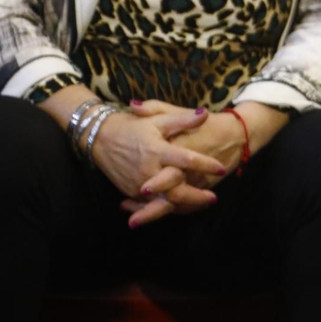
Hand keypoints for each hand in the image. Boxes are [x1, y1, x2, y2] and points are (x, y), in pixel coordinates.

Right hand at [89, 105, 226, 226]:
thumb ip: (182, 119)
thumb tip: (205, 114)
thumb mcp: (157, 119)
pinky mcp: (131, 192)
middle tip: (214, 198)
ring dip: (185, 205)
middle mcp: (148, 169)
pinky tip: (183, 206)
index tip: (221, 168)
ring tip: (203, 203)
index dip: (205, 165)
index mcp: (156, 149)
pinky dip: (168, 207)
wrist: (100, 137)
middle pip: (176, 190)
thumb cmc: (132, 126)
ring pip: (165, 202)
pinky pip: (152, 204)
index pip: (186, 160)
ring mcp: (138, 183)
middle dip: (196, 197)